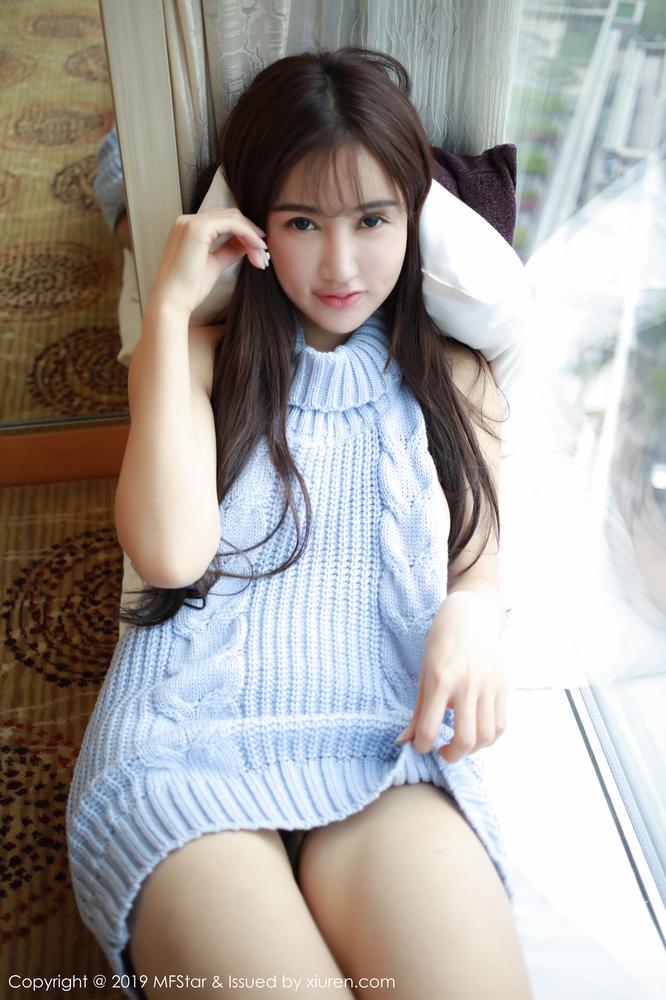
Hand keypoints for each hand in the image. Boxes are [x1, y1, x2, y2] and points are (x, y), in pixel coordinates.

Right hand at [146, 207, 268, 318]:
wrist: (172, 302)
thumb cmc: (188, 289)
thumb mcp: (215, 264)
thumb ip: (229, 250)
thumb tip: (247, 243)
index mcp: (187, 228)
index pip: (222, 219)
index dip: (243, 231)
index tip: (258, 247)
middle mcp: (187, 221)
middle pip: (229, 215)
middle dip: (250, 232)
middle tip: (262, 252)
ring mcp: (190, 223)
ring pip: (232, 217)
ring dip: (251, 234)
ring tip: (261, 253)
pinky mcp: (197, 229)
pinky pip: (232, 223)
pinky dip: (247, 234)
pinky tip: (255, 248)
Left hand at [395, 590, 506, 762]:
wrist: (471, 617)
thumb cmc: (442, 643)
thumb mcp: (424, 673)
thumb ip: (418, 711)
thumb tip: (404, 741)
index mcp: (441, 680)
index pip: (430, 728)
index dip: (423, 746)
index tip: (421, 746)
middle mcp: (466, 685)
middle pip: (465, 740)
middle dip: (451, 756)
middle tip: (443, 751)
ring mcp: (488, 687)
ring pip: (486, 736)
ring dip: (472, 750)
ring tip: (460, 743)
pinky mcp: (502, 687)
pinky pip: (501, 725)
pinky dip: (489, 739)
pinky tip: (477, 735)